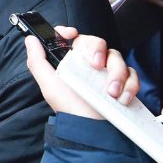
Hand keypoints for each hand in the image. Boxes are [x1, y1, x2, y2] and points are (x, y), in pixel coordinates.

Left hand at [23, 28, 139, 118]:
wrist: (91, 131)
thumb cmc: (69, 108)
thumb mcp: (50, 86)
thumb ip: (38, 62)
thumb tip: (30, 40)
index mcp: (71, 62)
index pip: (72, 38)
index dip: (69, 31)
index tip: (72, 34)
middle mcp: (89, 65)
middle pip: (97, 42)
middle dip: (98, 50)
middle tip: (96, 65)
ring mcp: (106, 73)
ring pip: (116, 57)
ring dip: (116, 73)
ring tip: (110, 93)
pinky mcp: (123, 83)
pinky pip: (131, 74)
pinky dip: (129, 85)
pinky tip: (121, 98)